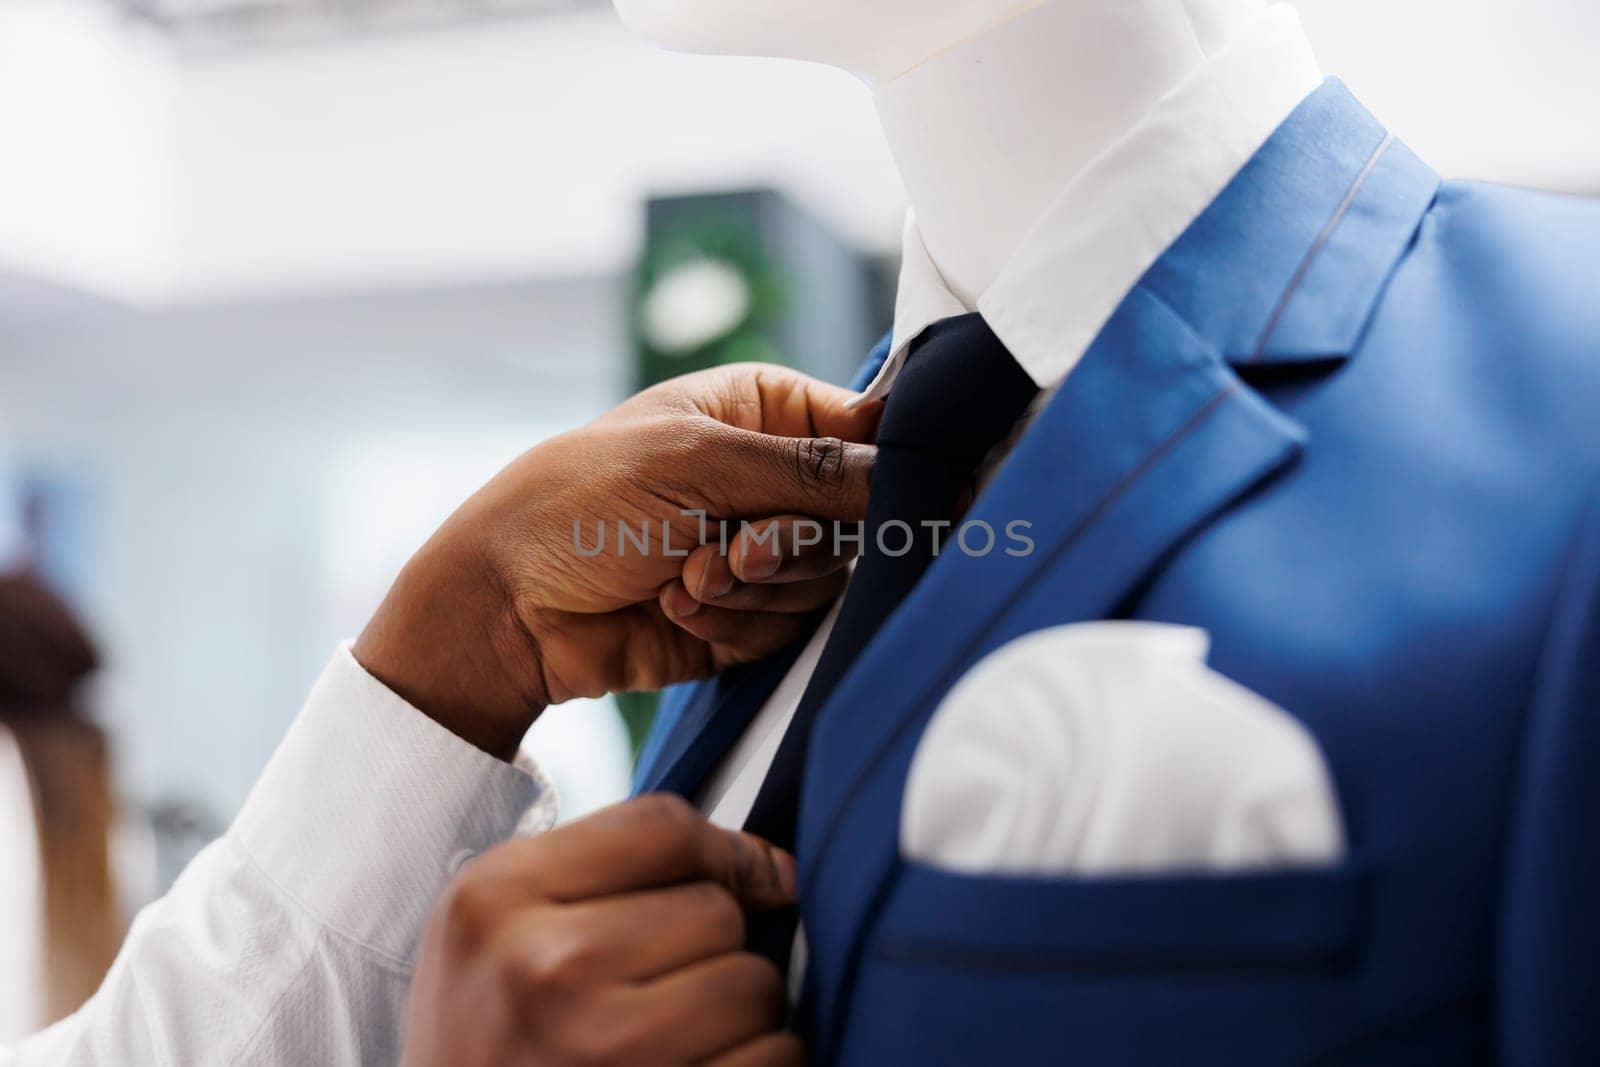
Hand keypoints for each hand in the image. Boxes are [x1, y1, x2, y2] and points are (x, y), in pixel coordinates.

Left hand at [354, 364, 879, 756]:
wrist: (507, 605)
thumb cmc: (581, 502)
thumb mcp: (697, 462)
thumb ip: (811, 470)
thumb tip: (909, 471)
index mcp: (763, 411)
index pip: (867, 432)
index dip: (890, 469)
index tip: (908, 503)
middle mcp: (771, 478)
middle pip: (856, 519)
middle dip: (791, 545)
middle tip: (734, 550)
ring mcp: (760, 550)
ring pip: (825, 581)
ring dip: (751, 588)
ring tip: (684, 575)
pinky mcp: (747, 616)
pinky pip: (786, 628)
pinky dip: (730, 621)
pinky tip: (671, 602)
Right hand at [401, 794, 804, 1066]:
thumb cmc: (485, 1034)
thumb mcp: (500, 923)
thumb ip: (616, 866)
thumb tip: (779, 870)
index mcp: (498, 899)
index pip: (664, 827)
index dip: (721, 850)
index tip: (739, 878)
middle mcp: (544, 971)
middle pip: (718, 912)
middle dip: (712, 946)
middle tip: (659, 989)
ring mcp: (600, 1053)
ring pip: (755, 988)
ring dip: (739, 1014)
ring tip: (675, 1036)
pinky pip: (775, 1060)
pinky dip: (758, 1064)